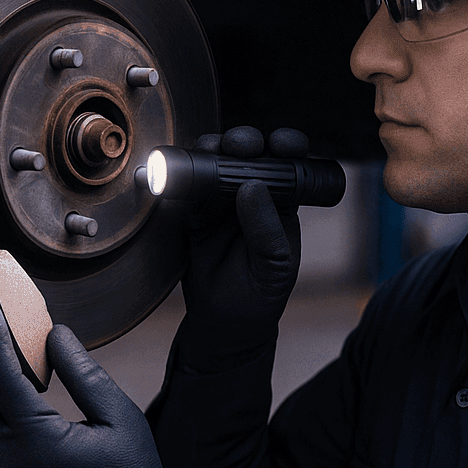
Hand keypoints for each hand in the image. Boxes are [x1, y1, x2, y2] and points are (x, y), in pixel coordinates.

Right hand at [178, 126, 305, 369]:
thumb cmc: (259, 296)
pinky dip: (182, 175)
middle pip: (250, 156)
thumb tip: (252, 186)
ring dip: (212, 151)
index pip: (289, 165)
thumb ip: (266, 228)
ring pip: (217, 164)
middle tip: (237, 145)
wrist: (223, 324)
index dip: (286, 146)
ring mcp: (222, 202)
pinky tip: (179, 168)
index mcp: (282, 203)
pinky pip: (189, 187)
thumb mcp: (273, 267)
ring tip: (207, 151)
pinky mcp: (194, 213)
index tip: (279, 143)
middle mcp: (253, 196)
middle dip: (244, 142)